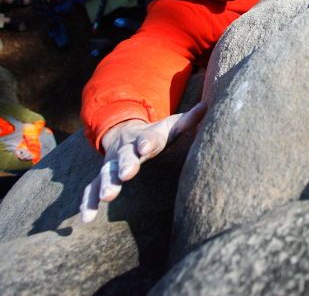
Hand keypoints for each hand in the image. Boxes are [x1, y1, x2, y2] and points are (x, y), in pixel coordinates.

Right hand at [80, 101, 206, 222]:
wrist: (125, 134)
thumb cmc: (156, 135)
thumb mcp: (171, 126)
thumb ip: (188, 120)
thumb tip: (206, 107)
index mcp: (145, 137)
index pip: (148, 140)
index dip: (147, 143)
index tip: (146, 147)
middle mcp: (126, 150)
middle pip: (125, 157)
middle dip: (125, 165)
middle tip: (126, 174)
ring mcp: (111, 164)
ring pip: (106, 173)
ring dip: (106, 184)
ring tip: (107, 197)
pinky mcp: (102, 177)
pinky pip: (91, 189)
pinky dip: (87, 202)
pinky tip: (86, 219)